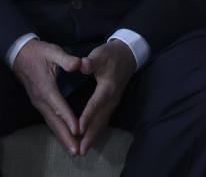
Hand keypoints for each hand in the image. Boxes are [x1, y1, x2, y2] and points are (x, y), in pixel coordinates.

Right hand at [12, 39, 82, 154]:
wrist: (19, 53)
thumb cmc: (38, 52)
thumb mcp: (53, 51)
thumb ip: (67, 59)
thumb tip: (79, 64)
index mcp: (45, 87)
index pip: (59, 106)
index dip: (68, 118)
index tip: (77, 130)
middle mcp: (40, 99)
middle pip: (54, 121)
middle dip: (65, 136)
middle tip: (76, 150)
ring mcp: (38, 102)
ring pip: (51, 122)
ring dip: (61, 136)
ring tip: (72, 149)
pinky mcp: (38, 102)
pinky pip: (49, 119)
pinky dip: (57, 129)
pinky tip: (64, 136)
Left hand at [77, 39, 136, 154]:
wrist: (127, 55)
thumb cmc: (111, 55)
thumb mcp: (101, 54)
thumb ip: (91, 61)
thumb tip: (82, 64)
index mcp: (108, 87)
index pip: (96, 104)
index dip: (87, 116)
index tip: (78, 129)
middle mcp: (112, 98)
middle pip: (100, 120)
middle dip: (90, 136)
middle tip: (80, 151)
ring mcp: (113, 102)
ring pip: (103, 122)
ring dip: (93, 136)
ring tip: (82, 150)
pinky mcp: (112, 103)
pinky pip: (104, 120)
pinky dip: (97, 130)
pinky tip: (90, 138)